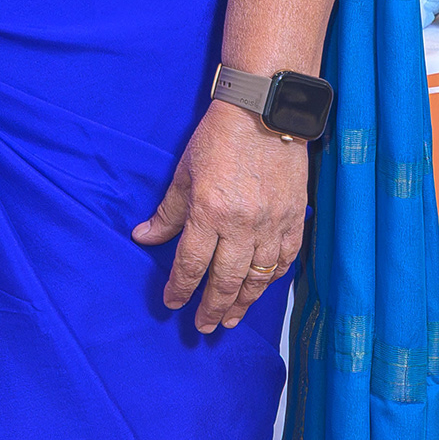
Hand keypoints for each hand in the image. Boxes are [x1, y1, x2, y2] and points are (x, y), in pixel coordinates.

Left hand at [132, 102, 309, 331]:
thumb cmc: (218, 138)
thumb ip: (167, 212)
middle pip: (226, 279)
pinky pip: (285, 260)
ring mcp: (272, 223)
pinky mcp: (294, 218)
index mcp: (209, 212)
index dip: (180, 289)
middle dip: (212, 307)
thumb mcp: (184, 172)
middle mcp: (242, 224)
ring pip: (258, 277)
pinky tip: (261, 290)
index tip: (173, 304)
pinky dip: (272, 280)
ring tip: (230, 319)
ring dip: (243, 302)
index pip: (191, 263)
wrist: (265, 112)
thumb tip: (144, 238)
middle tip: (203, 327)